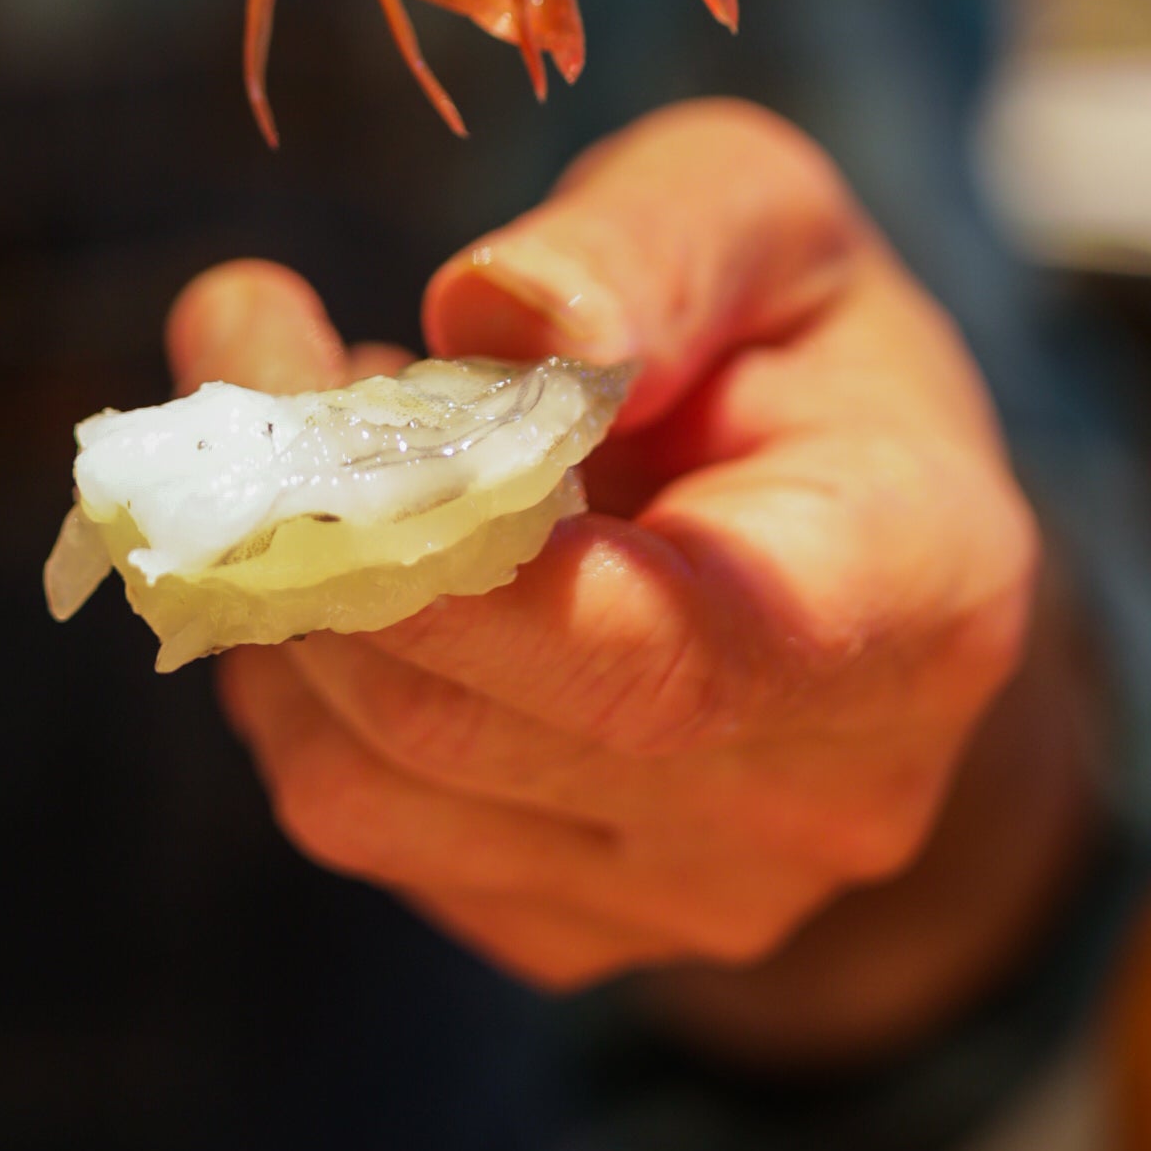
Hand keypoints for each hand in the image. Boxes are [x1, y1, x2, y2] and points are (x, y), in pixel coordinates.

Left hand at [176, 100, 1094, 1036]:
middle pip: (468, 714)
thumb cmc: (808, 354)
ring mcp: (697, 898)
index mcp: (915, 602)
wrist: (877, 568)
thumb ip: (649, 245)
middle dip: (298, 518)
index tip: (302, 364)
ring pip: (373, 784)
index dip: (439, 547)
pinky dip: (306, 674)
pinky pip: (363, 820)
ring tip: (313, 433)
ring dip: (279, 592)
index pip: (653, 649)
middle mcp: (822, 796)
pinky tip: (360, 556)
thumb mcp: (767, 217)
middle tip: (236, 330)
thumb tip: (500, 309)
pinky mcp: (578, 932)